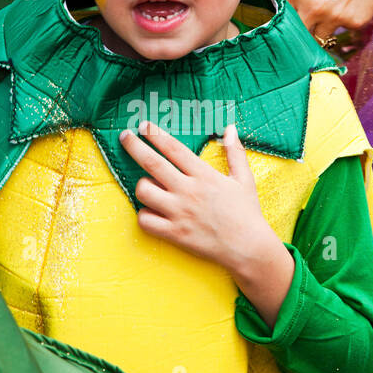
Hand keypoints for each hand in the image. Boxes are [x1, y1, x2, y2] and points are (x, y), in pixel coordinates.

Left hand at [120, 119, 265, 268]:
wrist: (248, 247)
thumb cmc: (246, 212)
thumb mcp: (244, 178)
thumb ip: (235, 152)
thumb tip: (230, 128)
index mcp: (204, 175)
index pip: (173, 148)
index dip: (155, 134)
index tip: (143, 125)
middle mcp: (188, 191)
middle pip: (152, 163)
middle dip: (134, 146)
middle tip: (125, 136)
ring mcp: (179, 213)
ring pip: (144, 191)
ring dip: (142, 184)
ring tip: (148, 184)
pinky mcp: (174, 233)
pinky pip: (145, 220)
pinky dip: (144, 214)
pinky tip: (150, 211)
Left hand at [280, 0, 372, 37]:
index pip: (281, 14)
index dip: (287, 14)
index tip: (292, 14)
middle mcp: (313, 7)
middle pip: (298, 32)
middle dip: (302, 26)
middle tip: (310, 18)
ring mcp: (335, 17)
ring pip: (321, 35)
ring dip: (324, 26)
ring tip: (337, 5)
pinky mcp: (356, 22)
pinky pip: (345, 27)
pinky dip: (348, 18)